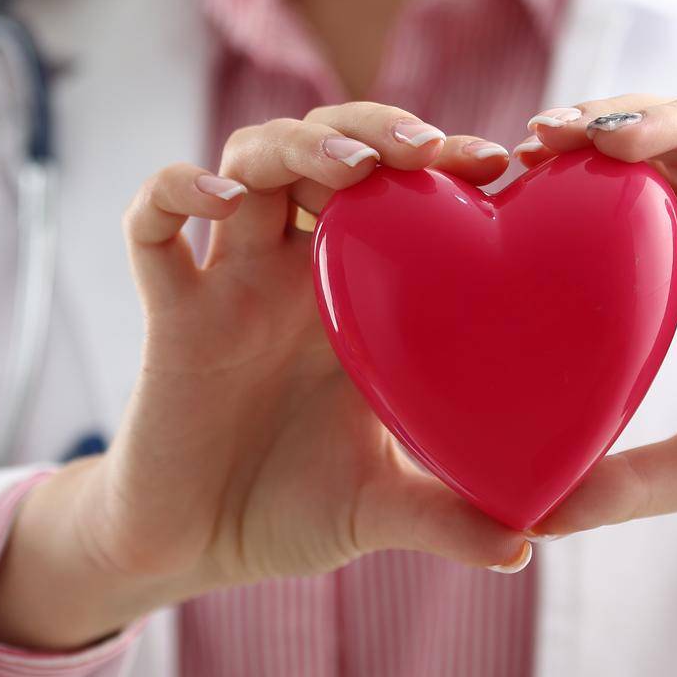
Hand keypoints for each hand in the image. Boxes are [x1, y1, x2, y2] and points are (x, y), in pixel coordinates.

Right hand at [79, 103, 533, 603]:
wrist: (192, 549)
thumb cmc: (290, 507)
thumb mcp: (379, 507)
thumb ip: (447, 517)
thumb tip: (525, 546)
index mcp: (355, 290)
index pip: (398, 189)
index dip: (442, 159)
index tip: (498, 162)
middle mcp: (294, 266)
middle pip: (324, 145)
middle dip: (372, 127)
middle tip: (424, 149)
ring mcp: (229, 279)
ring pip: (249, 158)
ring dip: (296, 146)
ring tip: (350, 170)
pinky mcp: (169, 311)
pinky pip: (150, 225)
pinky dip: (175, 191)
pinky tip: (220, 200)